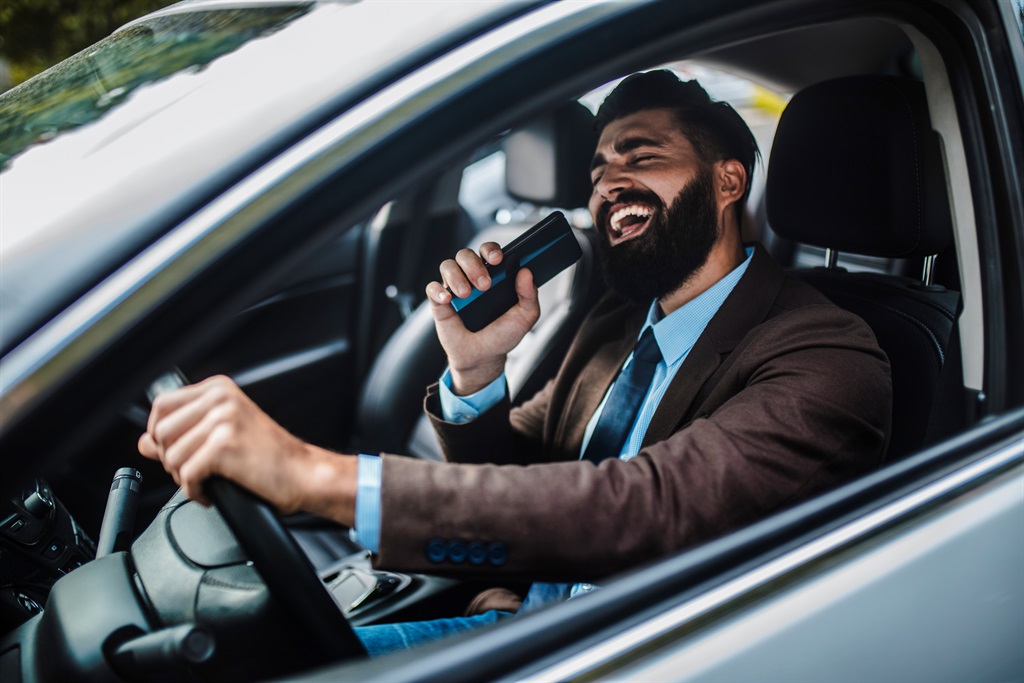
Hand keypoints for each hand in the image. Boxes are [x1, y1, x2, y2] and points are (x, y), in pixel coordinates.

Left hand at [138, 375, 355, 522]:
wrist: (304, 474)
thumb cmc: (270, 457)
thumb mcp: (223, 436)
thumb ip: (181, 435)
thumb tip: (143, 442)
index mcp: (219, 390)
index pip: (162, 406)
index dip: (159, 434)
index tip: (175, 451)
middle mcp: (221, 399)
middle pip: (161, 432)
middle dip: (170, 460)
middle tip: (195, 471)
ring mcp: (223, 420)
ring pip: (171, 456)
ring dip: (184, 478)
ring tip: (207, 482)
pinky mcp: (225, 445)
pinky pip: (186, 475)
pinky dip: (195, 492)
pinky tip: (211, 492)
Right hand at [425, 243, 540, 394]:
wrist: (483, 357)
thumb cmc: (502, 335)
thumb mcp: (524, 317)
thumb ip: (529, 295)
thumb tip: (526, 272)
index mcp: (492, 275)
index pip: (488, 251)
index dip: (490, 250)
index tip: (497, 260)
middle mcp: (471, 277)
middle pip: (466, 255)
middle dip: (474, 265)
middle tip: (485, 285)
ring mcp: (454, 288)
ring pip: (447, 266)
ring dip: (457, 276)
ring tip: (467, 294)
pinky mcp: (439, 303)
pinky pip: (432, 287)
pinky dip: (438, 290)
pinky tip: (448, 299)